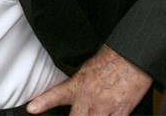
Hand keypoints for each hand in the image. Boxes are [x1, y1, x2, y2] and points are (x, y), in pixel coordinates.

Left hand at [26, 45, 151, 115]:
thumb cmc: (113, 59)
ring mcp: (104, 106)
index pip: (56, 95)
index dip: (43, 103)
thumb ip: (79, 85)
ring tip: (95, 112)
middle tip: (78, 113)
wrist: (132, 56)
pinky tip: (109, 115)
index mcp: (79, 84)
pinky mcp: (121, 111)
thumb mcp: (88, 68)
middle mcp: (89, 97)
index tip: (32, 108)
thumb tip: (74, 95)